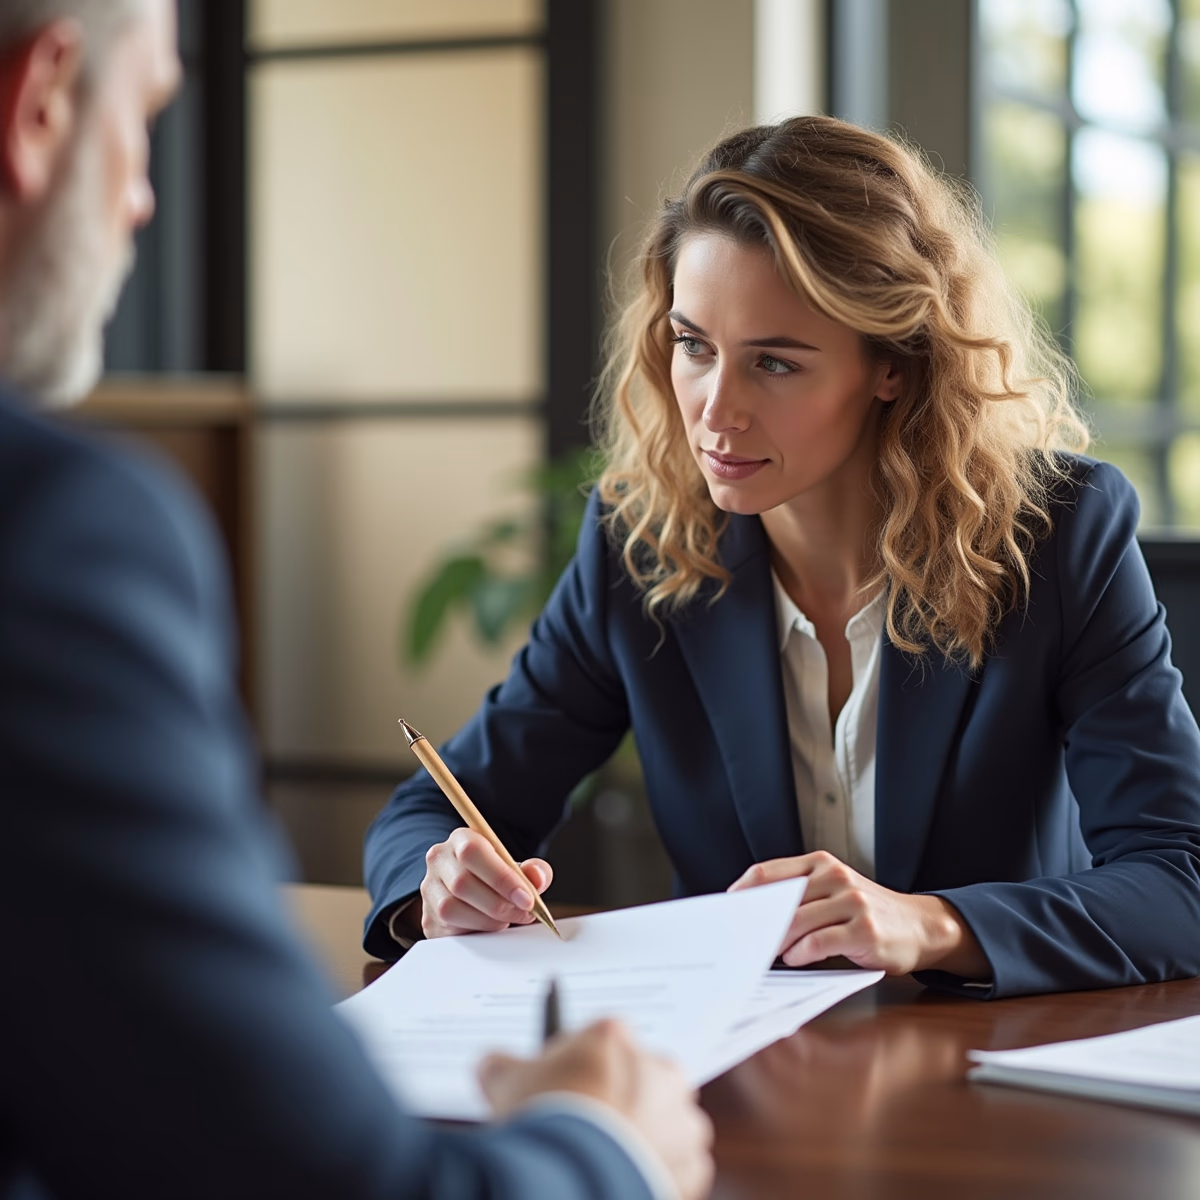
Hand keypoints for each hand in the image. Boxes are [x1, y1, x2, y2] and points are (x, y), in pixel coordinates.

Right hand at [419, 828, 552, 937]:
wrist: (473, 893)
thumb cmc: (495, 876)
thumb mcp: (517, 868)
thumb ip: (533, 870)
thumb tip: (537, 877)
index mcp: (461, 839)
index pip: (473, 852)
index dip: (501, 877)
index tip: (526, 898)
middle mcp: (439, 860)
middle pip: (461, 883)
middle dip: (499, 904)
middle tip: (523, 913)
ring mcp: (429, 889)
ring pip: (452, 908)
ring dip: (487, 920)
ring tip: (506, 920)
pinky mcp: (427, 918)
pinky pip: (448, 929)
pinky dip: (475, 931)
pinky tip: (490, 927)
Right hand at [479, 1019, 713, 1199]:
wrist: (571, 1178)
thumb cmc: (542, 1120)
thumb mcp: (503, 1082)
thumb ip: (501, 1065)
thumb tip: (491, 1064)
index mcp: (615, 1037)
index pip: (600, 1040)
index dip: (579, 1066)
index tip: (565, 1088)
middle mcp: (658, 1069)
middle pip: (639, 1078)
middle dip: (619, 1099)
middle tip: (589, 1127)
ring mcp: (681, 1118)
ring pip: (667, 1123)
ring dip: (646, 1137)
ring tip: (606, 1162)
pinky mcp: (693, 1166)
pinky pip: (680, 1168)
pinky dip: (658, 1176)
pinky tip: (625, 1183)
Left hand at [729, 852, 987, 976]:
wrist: (921, 926)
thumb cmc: (867, 912)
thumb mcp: (833, 891)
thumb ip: (799, 895)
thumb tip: (751, 914)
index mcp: (821, 863)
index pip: (767, 873)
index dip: (740, 892)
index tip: (723, 912)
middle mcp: (835, 876)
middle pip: (778, 900)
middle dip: (754, 923)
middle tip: (737, 941)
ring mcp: (851, 902)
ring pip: (795, 922)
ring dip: (775, 942)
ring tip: (765, 954)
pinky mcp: (864, 930)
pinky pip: (819, 942)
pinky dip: (800, 953)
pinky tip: (794, 958)